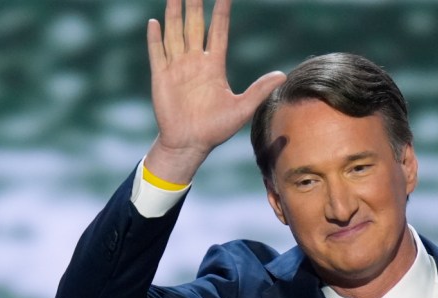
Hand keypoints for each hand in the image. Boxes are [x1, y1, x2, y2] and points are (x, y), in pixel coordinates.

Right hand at [144, 0, 286, 182]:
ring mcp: (177, 68)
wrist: (190, 144)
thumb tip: (282, 75)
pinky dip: (155, 38)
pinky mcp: (162, 78)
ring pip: (175, 34)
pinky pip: (158, 53)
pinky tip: (154, 21)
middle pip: (195, 26)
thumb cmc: (216, 129)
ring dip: (174, 14)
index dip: (221, 13)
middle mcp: (195, 62)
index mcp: (214, 67)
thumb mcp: (242, 108)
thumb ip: (259, 90)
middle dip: (195, 5)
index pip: (218, 32)